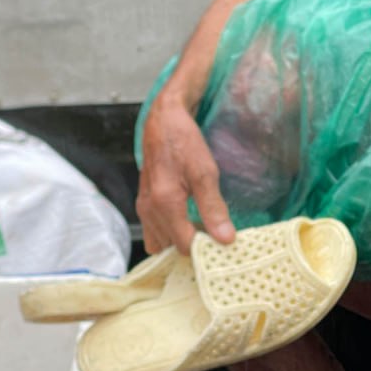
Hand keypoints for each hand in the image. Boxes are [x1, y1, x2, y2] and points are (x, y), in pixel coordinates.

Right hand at [136, 95, 235, 254]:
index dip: (205, 248)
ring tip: (205, 228)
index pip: (184, 246)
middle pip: (171, 247)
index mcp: (164, 204)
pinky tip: (190, 220)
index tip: (224, 242)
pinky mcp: (144, 204)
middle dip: (194, 247)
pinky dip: (172, 232)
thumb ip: (214, 208)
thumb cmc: (184, 142)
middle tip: (217, 235)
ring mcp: (144, 208)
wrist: (163, 121)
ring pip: (161, 242)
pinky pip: (156, 230)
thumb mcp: (206, 173)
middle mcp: (149, 210)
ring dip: (181, 241)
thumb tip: (226, 239)